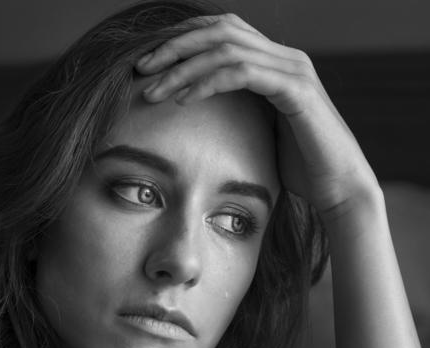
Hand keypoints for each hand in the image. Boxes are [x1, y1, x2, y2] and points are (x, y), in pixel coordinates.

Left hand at [134, 13, 380, 220]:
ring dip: (183, 67)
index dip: (181, 41)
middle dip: (174, 47)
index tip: (148, 64)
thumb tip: (199, 112)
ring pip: (227, 49)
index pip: (220, 32)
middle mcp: (285, 57)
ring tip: (152, 91)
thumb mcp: (258, 131)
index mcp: (273, 63)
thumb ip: (236, 111)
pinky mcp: (297, 91)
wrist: (337, 188)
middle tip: (140, 68)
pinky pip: (243, 74)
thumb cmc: (296, 165)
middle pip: (219, 30)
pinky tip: (183, 100)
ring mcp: (293, 70)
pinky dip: (208, 83)